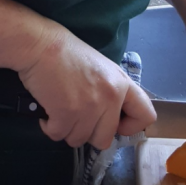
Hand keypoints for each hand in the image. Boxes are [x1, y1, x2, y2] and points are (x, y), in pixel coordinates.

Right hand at [16, 27, 156, 149]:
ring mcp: (89, 107)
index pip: (145, 117)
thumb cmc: (66, 52)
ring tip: (58, 110)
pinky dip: (50, 127)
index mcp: (122, 83)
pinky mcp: (66, 113)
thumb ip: (110, 92)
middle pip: (104, 139)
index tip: (113, 123)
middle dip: (87, 132)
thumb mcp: (101, 68)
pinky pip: (58, 135)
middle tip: (75, 116)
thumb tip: (108, 118)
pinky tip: (47, 112)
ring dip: (66, 129)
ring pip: (79, 140)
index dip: (129, 126)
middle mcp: (110, 97)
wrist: (40, 44)